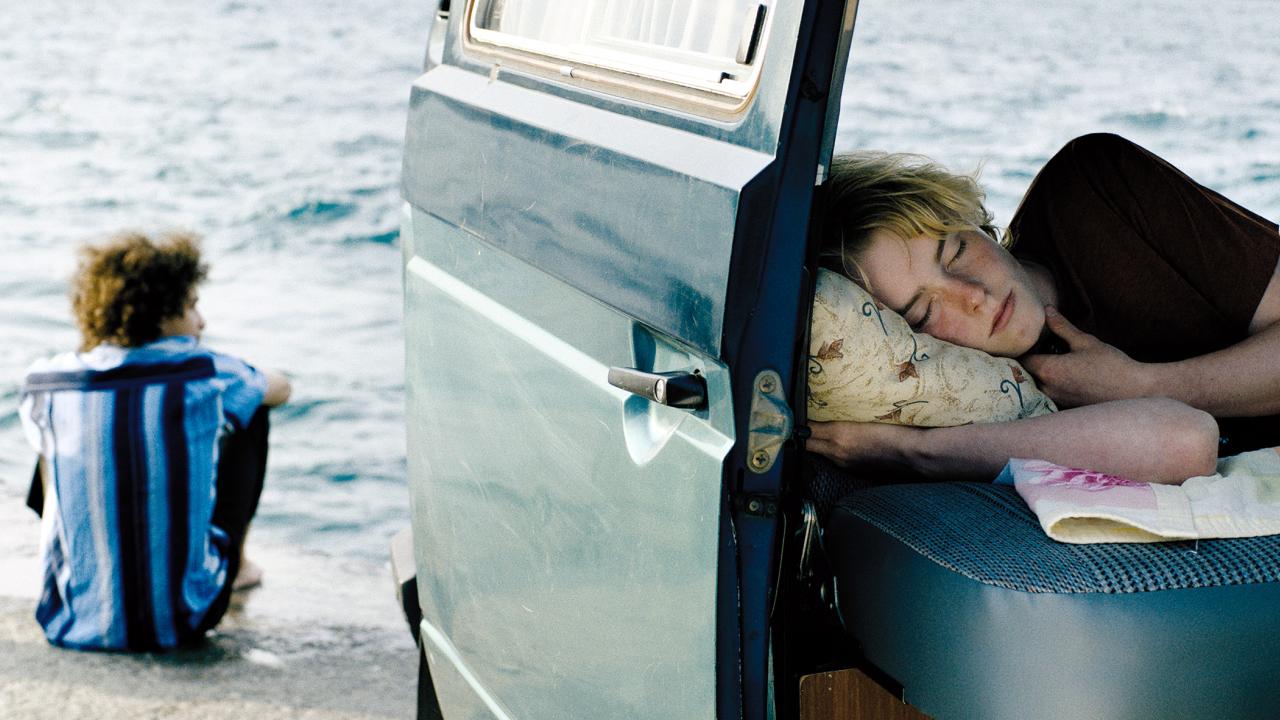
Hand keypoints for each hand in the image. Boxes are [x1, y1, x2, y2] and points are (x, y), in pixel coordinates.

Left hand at [806, 420, 917, 474]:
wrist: (915, 454)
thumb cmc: (896, 428)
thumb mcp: (867, 414)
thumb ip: (845, 414)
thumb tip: (827, 410)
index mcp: (839, 435)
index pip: (806, 429)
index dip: (798, 422)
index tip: (794, 412)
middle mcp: (837, 452)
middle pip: (808, 444)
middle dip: (802, 435)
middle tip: (800, 422)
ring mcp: (845, 464)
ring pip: (821, 452)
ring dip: (818, 443)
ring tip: (818, 430)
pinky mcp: (854, 471)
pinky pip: (835, 460)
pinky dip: (832, 451)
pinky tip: (839, 444)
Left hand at [1022, 307, 1153, 407]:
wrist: (1135, 391)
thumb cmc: (1111, 364)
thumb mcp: (1085, 342)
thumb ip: (1062, 327)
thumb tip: (1047, 310)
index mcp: (1048, 370)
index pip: (1022, 359)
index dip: (1024, 349)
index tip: (1033, 342)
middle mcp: (1047, 389)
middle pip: (1026, 374)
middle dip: (1030, 362)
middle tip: (1042, 351)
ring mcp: (1056, 401)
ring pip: (1037, 386)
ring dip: (1040, 375)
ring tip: (1056, 363)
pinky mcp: (1065, 408)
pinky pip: (1049, 395)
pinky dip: (1051, 385)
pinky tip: (1067, 377)